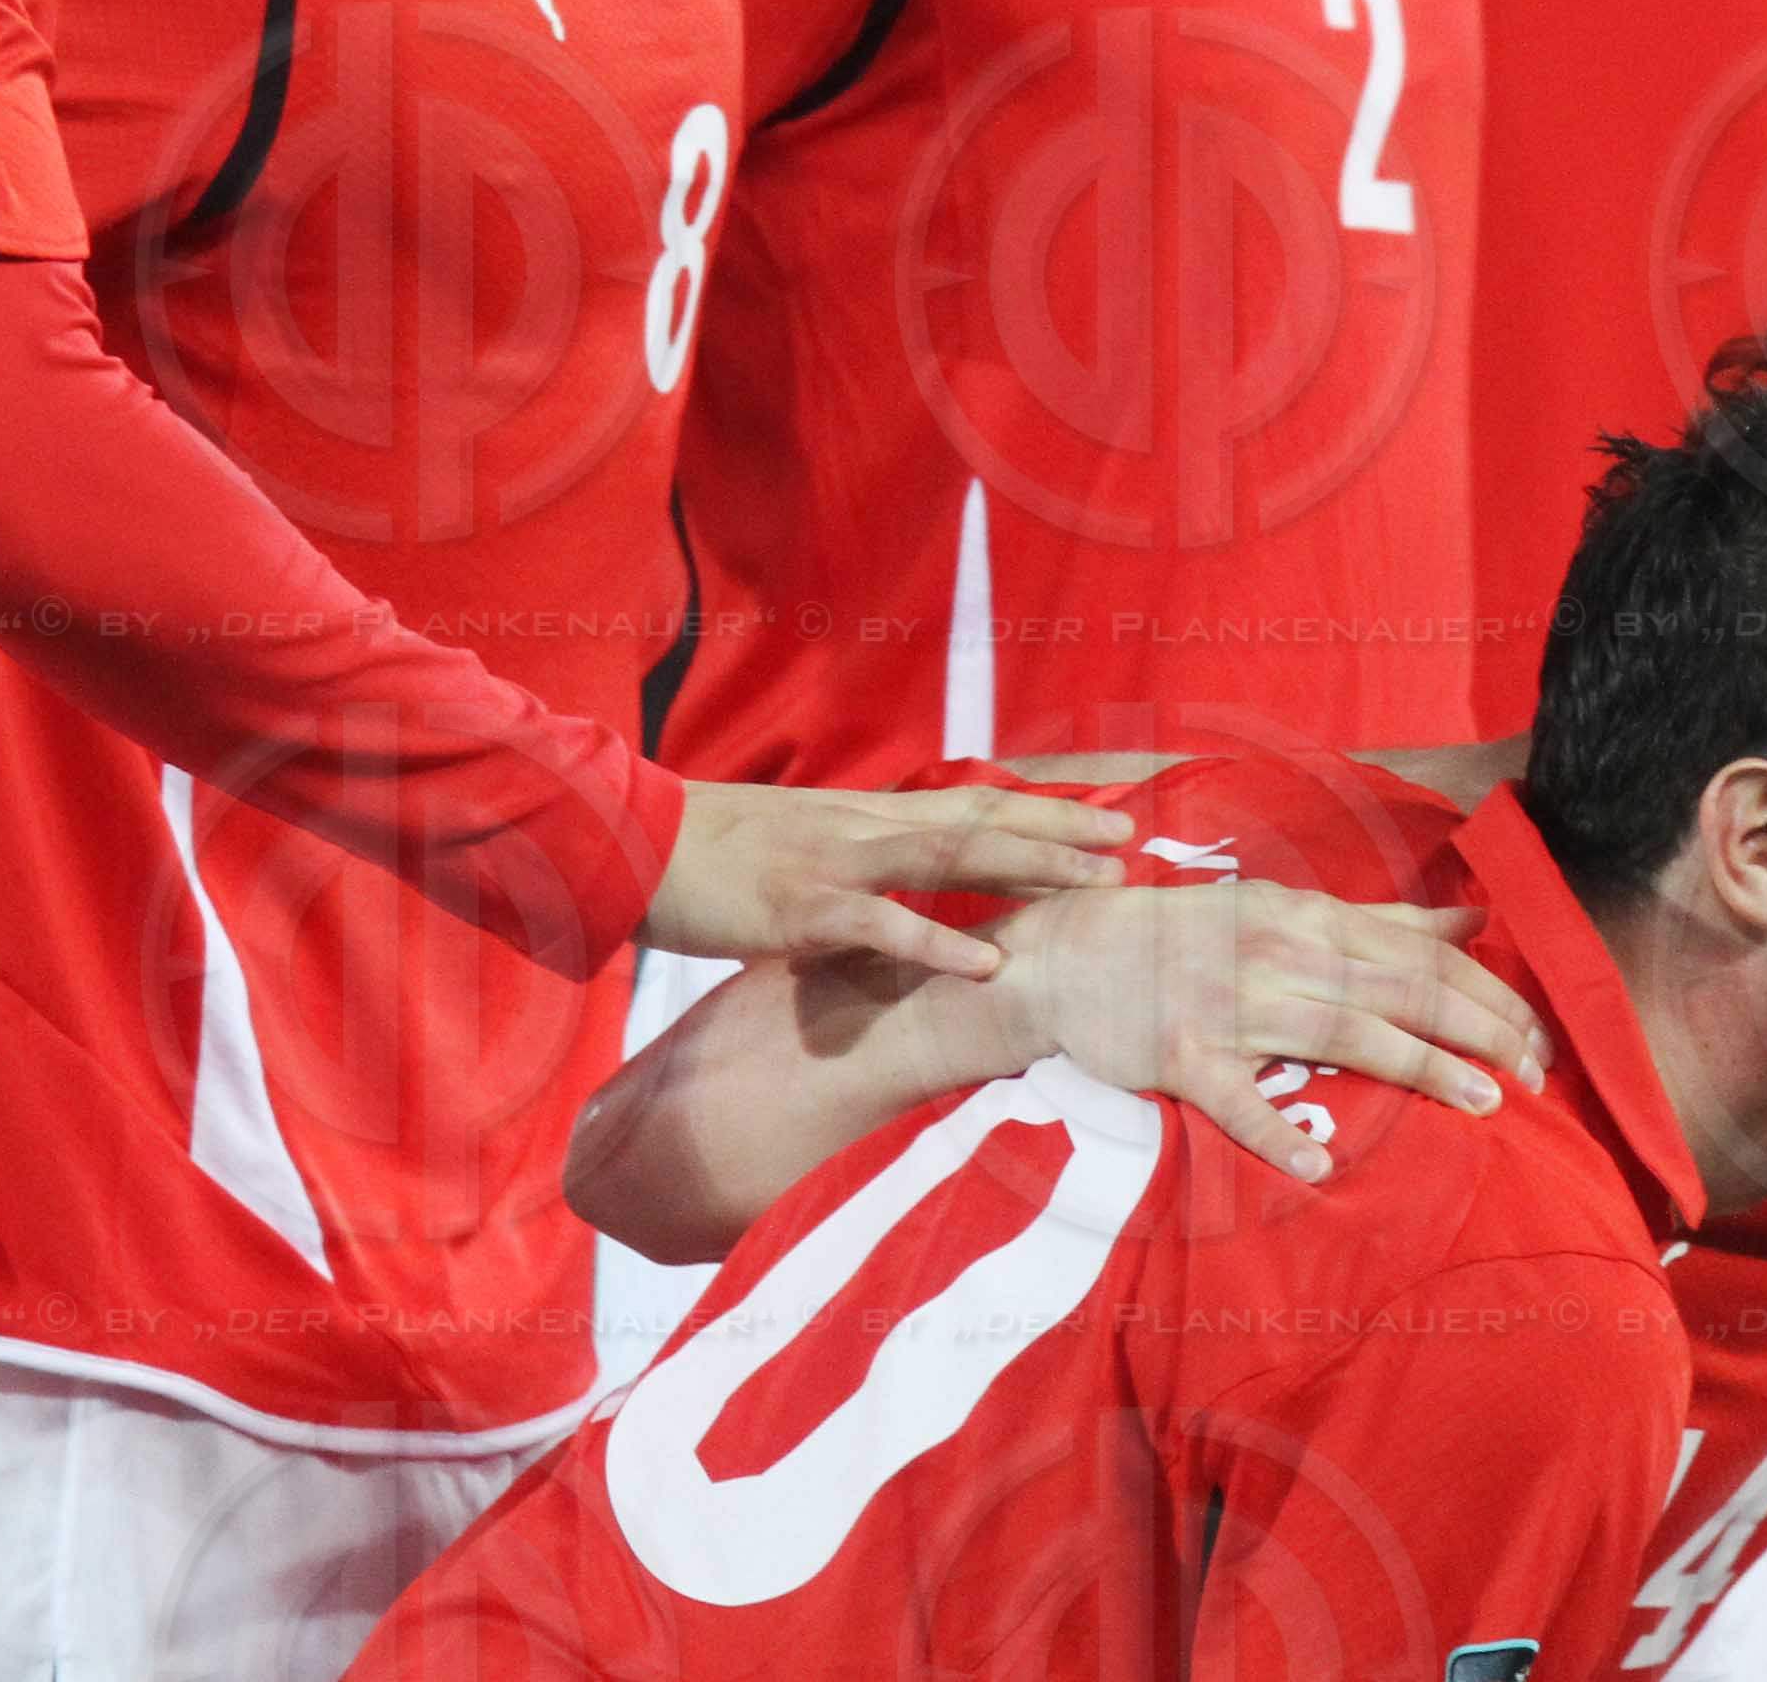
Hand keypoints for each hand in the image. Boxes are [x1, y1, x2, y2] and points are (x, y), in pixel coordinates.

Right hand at [648, 778, 1130, 975]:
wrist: (633, 842)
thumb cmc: (711, 855)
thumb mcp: (798, 853)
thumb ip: (854, 874)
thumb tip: (893, 903)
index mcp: (866, 818)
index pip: (970, 804)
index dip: (1039, 808)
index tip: (1103, 812)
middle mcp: (865, 828)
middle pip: (981, 818)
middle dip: (1060, 828)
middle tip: (1134, 840)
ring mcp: (837, 864)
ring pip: (952, 857)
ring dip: (1029, 866)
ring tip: (1096, 881)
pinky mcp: (802, 910)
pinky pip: (882, 926)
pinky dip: (938, 942)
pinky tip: (988, 961)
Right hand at [998, 881, 1550, 1184]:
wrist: (1074, 953)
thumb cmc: (1194, 934)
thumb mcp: (1291, 909)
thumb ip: (1384, 923)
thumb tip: (1473, 922)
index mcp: (1313, 918)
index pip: (1423, 954)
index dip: (1487, 992)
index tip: (1536, 1035)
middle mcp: (1284, 954)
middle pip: (1404, 989)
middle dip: (1481, 1027)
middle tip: (1538, 1072)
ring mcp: (1234, 1004)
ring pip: (1346, 1031)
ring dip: (1421, 1066)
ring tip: (1484, 1100)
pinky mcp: (1184, 1055)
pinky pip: (1235, 1099)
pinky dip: (1274, 1131)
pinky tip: (1319, 1164)